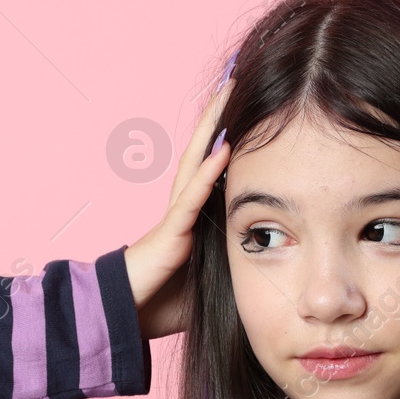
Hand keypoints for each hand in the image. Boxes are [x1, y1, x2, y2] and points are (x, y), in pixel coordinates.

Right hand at [125, 78, 233, 339]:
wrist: (126, 320)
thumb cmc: (166, 303)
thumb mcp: (214, 278)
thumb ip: (236, 261)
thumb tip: (273, 259)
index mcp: (193, 216)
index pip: (215, 167)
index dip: (230, 137)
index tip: (251, 108)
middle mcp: (182, 207)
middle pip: (204, 151)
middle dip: (220, 116)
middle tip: (236, 79)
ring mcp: (175, 218)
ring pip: (196, 162)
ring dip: (214, 129)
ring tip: (229, 94)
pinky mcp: (169, 235)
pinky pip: (191, 200)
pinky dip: (208, 173)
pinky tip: (223, 149)